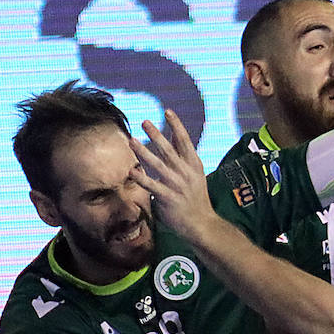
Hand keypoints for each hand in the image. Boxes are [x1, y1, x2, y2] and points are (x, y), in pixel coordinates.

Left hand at [128, 109, 218, 246]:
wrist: (202, 223)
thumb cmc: (196, 197)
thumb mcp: (195, 173)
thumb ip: (183, 155)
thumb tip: (174, 136)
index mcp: (194, 164)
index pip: (185, 140)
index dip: (177, 125)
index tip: (168, 111)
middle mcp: (186, 172)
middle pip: (169, 150)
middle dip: (156, 134)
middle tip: (144, 122)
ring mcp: (177, 185)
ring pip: (158, 165)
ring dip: (144, 152)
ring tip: (132, 141)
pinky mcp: (168, 198)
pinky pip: (152, 186)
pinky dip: (142, 178)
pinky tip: (132, 171)